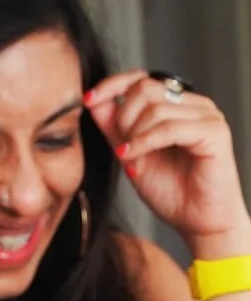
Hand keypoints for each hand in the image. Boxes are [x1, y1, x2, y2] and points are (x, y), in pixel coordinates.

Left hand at [86, 72, 250, 253]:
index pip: (142, 78)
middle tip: (122, 149)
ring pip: (155, 108)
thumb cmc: (172, 192)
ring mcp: (207, 115)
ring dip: (134, 136)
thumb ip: (115, 129)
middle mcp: (193, 104)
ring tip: (131, 160)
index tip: (88, 100)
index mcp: (176, 105)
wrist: (198, 222)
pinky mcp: (214, 132)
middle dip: (123, 119)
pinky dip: (145, 143)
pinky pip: (170, 128)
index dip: (113, 85)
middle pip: (145, 88)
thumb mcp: (132, 156)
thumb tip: (94, 101)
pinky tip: (133, 159)